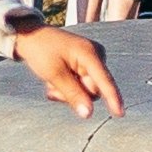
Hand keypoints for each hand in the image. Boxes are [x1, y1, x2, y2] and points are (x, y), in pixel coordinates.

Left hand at [7, 23, 124, 116]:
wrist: (31, 37)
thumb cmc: (40, 52)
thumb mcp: (54, 75)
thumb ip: (72, 94)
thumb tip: (88, 114)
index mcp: (89, 53)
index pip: (104, 81)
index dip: (112, 98)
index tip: (120, 114)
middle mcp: (96, 56)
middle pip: (93, 91)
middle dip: (74, 95)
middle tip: (53, 90)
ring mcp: (91, 61)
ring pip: (86, 92)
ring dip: (68, 93)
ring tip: (52, 83)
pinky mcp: (86, 66)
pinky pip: (82, 87)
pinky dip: (68, 88)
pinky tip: (55, 81)